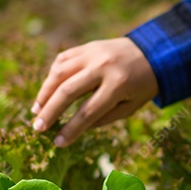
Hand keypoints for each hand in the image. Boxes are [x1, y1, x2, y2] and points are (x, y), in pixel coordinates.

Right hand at [31, 37, 158, 145]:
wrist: (153, 52)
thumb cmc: (143, 85)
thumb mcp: (131, 106)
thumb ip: (104, 118)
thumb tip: (75, 129)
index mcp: (118, 84)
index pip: (88, 111)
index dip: (71, 129)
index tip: (58, 143)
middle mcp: (103, 66)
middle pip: (68, 91)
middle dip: (50, 112)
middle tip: (37, 128)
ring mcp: (93, 53)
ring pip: (60, 73)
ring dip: (45, 93)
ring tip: (37, 111)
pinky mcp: (87, 46)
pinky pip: (63, 60)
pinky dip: (52, 76)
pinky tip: (47, 91)